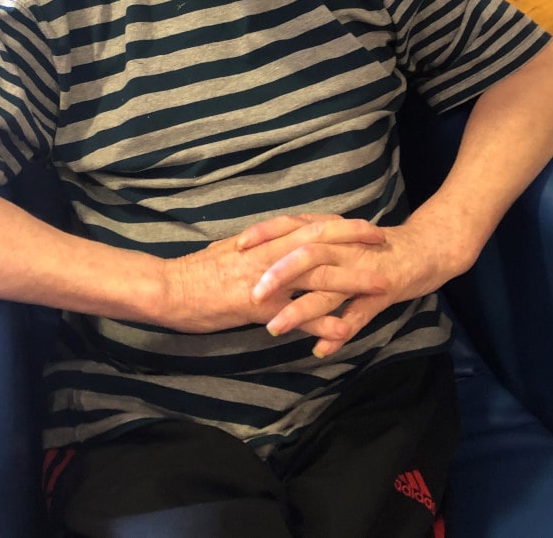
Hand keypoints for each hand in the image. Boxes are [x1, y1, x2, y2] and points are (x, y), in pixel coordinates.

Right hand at [162, 214, 383, 334]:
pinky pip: (298, 315)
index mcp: (264, 239)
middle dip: (354, 237)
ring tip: (380, 284)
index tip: (362, 224)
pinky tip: (346, 330)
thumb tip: (274, 244)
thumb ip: (257, 247)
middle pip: (321, 239)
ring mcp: (266, 278)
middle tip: (382, 238)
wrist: (169, 287)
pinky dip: (323, 322)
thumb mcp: (230, 250)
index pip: (308, 224)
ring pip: (317, 274)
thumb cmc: (196, 271)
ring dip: (352, 279)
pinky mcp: (259, 305)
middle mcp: (270, 252)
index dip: (338, 223)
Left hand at [246, 217, 453, 356]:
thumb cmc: (375, 247)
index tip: (237, 247)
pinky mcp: (383, 289)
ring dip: (301, 309)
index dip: (265, 234)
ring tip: (275, 328)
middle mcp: (344, 246)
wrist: (426, 248)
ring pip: (329, 287)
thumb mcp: (339, 239)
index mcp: (330, 231)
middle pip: (306, 254)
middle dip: (278, 273)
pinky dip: (341, 331)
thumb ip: (309, 244)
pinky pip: (360, 314)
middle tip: (251, 294)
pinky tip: (322, 349)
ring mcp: (363, 268)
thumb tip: (270, 255)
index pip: (292, 226)